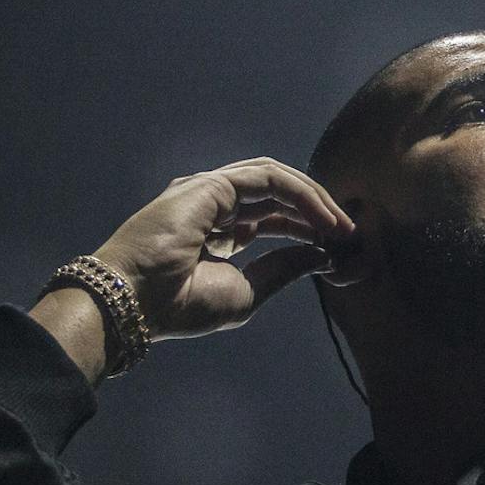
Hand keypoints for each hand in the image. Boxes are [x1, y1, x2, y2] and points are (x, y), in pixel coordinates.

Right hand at [92, 157, 360, 341]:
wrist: (136, 302)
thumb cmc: (178, 305)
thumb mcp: (246, 291)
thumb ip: (282, 269)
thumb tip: (322, 253)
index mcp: (216, 232)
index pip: (270, 218)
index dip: (306, 228)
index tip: (337, 246)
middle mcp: (213, 205)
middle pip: (276, 194)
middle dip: (316, 209)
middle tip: (348, 231)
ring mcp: (210, 191)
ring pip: (274, 179)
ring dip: (312, 198)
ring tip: (340, 224)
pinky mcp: (212, 185)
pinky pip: (267, 178)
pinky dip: (298, 193)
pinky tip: (321, 217)